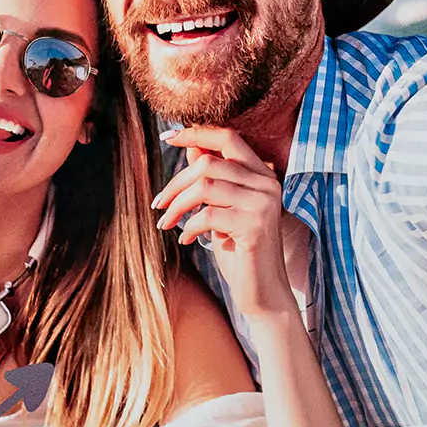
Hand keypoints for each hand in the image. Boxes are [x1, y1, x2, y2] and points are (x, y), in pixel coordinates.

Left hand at [153, 127, 293, 319]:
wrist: (264, 294)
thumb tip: (192, 148)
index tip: (167, 136)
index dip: (196, 133)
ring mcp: (264, 204)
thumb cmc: (240, 252)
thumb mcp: (222, 210)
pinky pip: (208, 215)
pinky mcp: (255, 226)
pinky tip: (186, 239)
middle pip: (209, 163)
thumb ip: (213, 179)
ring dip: (177, 205)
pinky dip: (189, 227)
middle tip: (158, 204)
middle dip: (176, 182)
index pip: (228, 137)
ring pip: (205, 186)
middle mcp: (267, 184)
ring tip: (166, 222)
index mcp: (262, 175)